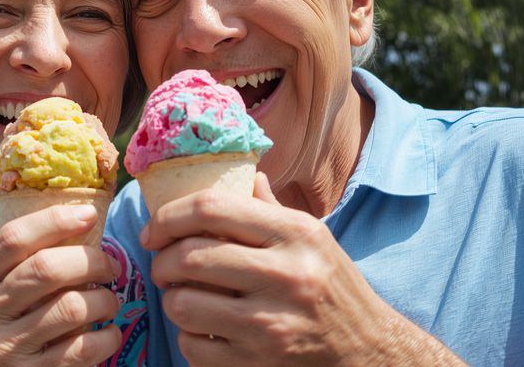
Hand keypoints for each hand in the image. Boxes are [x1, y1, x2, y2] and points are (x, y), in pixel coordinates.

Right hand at [0, 204, 120, 365]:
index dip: (54, 220)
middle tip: (109, 267)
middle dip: (91, 261)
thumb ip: (19, 268)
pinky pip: (83, 347)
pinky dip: (107, 337)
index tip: (89, 214)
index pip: (12, 238)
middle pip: (46, 268)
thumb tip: (78, 220)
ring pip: (71, 306)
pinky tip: (108, 334)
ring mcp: (3, 351)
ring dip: (105, 300)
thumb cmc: (2, 337)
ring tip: (109, 303)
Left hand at [142, 173, 461, 365]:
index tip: (154, 230)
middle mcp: (286, 274)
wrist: (370, 351)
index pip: (211, 208)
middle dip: (161, 262)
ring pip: (184, 305)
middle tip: (163, 266)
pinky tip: (207, 331)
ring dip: (173, 301)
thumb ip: (272, 209)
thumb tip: (244, 175)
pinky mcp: (260, 363)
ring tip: (185, 298)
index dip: (168, 216)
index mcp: (295, 233)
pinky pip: (195, 347)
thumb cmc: (334, 288)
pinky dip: (190, 339)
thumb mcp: (314, 238)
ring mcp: (272, 324)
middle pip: (189, 256)